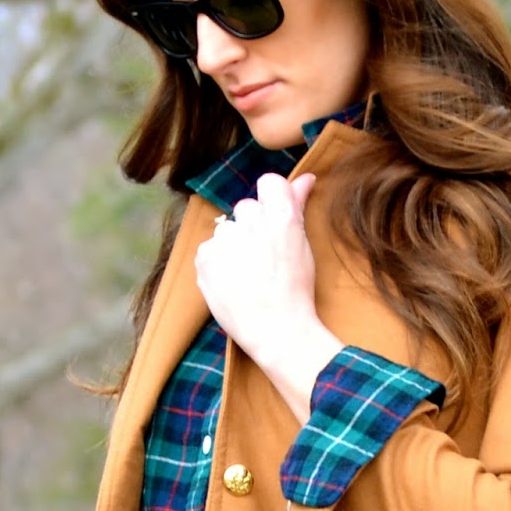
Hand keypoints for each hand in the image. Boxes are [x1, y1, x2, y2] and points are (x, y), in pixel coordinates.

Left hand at [194, 171, 341, 422]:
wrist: (277, 332)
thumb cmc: (296, 292)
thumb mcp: (304, 247)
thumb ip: (298, 206)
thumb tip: (305, 178)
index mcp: (282, 218)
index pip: (270, 182)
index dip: (272, 200)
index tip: (274, 220)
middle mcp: (252, 223)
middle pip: (246, 208)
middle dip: (253, 227)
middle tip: (263, 258)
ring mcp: (225, 241)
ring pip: (227, 230)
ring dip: (234, 246)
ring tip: (247, 276)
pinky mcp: (205, 259)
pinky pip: (209, 250)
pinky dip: (217, 263)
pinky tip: (232, 283)